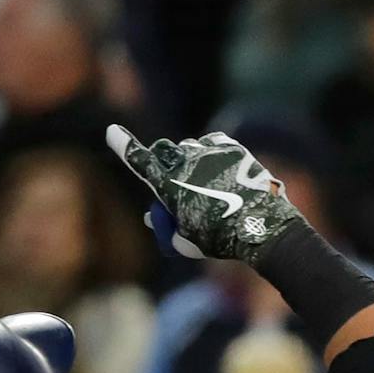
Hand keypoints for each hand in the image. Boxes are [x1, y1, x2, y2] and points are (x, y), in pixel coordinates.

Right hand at [107, 125, 303, 264]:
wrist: (262, 227)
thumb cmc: (221, 240)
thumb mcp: (188, 242)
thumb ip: (167, 227)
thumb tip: (151, 217)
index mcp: (168, 184)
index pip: (139, 160)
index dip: (123, 146)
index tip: (112, 130)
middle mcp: (185, 161)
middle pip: (163, 150)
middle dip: (162, 160)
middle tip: (172, 178)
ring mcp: (208, 152)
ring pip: (189, 147)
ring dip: (189, 159)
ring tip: (205, 182)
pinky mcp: (231, 148)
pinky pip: (213, 143)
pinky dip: (211, 152)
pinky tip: (218, 165)